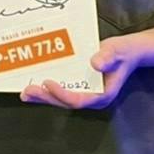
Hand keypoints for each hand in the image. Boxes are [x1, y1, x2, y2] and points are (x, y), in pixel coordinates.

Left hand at [20, 35, 140, 109]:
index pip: (79, 100)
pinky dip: (47, 90)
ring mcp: (85, 93)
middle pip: (66, 102)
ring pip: (61, 99)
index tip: (47, 83)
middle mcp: (92, 97)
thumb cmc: (123, 52)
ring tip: (25, 93)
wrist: (127, 52)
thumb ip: (108, 57)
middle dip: (46, 98)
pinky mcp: (79, 87)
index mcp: (103, 94)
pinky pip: (61, 91)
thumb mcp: (117, 51)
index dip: (62, 94)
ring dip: (43, 97)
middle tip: (27, 91)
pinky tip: (33, 86)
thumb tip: (95, 63)